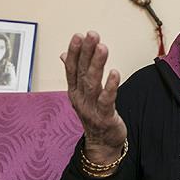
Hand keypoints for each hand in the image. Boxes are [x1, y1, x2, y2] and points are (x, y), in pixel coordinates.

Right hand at [61, 31, 126, 165]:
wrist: (102, 144)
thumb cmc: (94, 114)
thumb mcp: (81, 93)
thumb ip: (75, 73)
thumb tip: (64, 54)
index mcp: (74, 91)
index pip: (72, 68)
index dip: (75, 52)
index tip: (78, 35)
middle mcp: (80, 98)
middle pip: (82, 72)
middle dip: (86, 52)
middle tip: (91, 35)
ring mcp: (91, 108)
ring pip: (93, 83)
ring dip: (97, 64)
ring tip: (102, 47)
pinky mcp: (105, 117)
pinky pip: (107, 100)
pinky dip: (110, 86)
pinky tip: (115, 73)